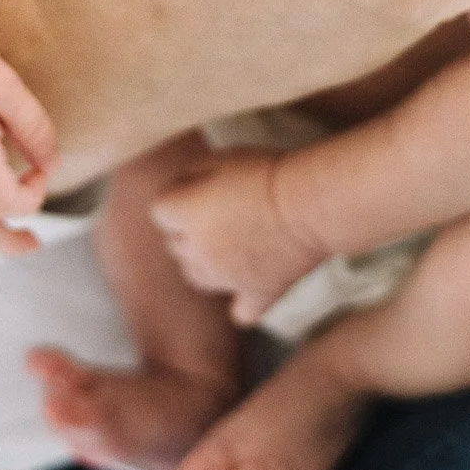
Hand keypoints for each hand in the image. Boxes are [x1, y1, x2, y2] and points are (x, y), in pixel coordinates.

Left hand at [152, 151, 322, 324]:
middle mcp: (197, 252)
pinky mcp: (257, 294)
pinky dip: (240, 301)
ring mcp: (225, 278)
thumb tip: (179, 190)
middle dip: (187, 228)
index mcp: (183, 215)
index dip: (176, 198)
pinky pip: (240, 311)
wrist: (309, 204)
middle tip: (218, 209)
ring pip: (195, 277)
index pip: (159, 212)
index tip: (195, 189)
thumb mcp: (221, 158)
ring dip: (202, 261)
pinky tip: (246, 286)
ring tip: (226, 242)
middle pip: (174, 244)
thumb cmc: (265, 173)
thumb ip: (190, 176)